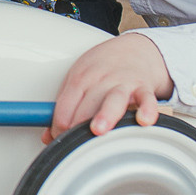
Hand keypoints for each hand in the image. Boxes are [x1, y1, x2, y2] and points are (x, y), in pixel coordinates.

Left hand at [50, 33, 172, 139]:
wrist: (135, 49)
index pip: (64, 106)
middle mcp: (101, 79)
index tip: (60, 140)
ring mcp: (123, 83)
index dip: (60, 127)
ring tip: (99, 129)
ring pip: (113, 99)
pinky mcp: (144, 88)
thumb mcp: (78, 79)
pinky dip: (147, 109)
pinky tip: (143, 120)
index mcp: (80, 78)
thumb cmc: (103, 67)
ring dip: (105, 114)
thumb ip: (64, 108)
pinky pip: (146, 99)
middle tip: (75, 145)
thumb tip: (49, 137)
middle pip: (86, 105)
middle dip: (78, 126)